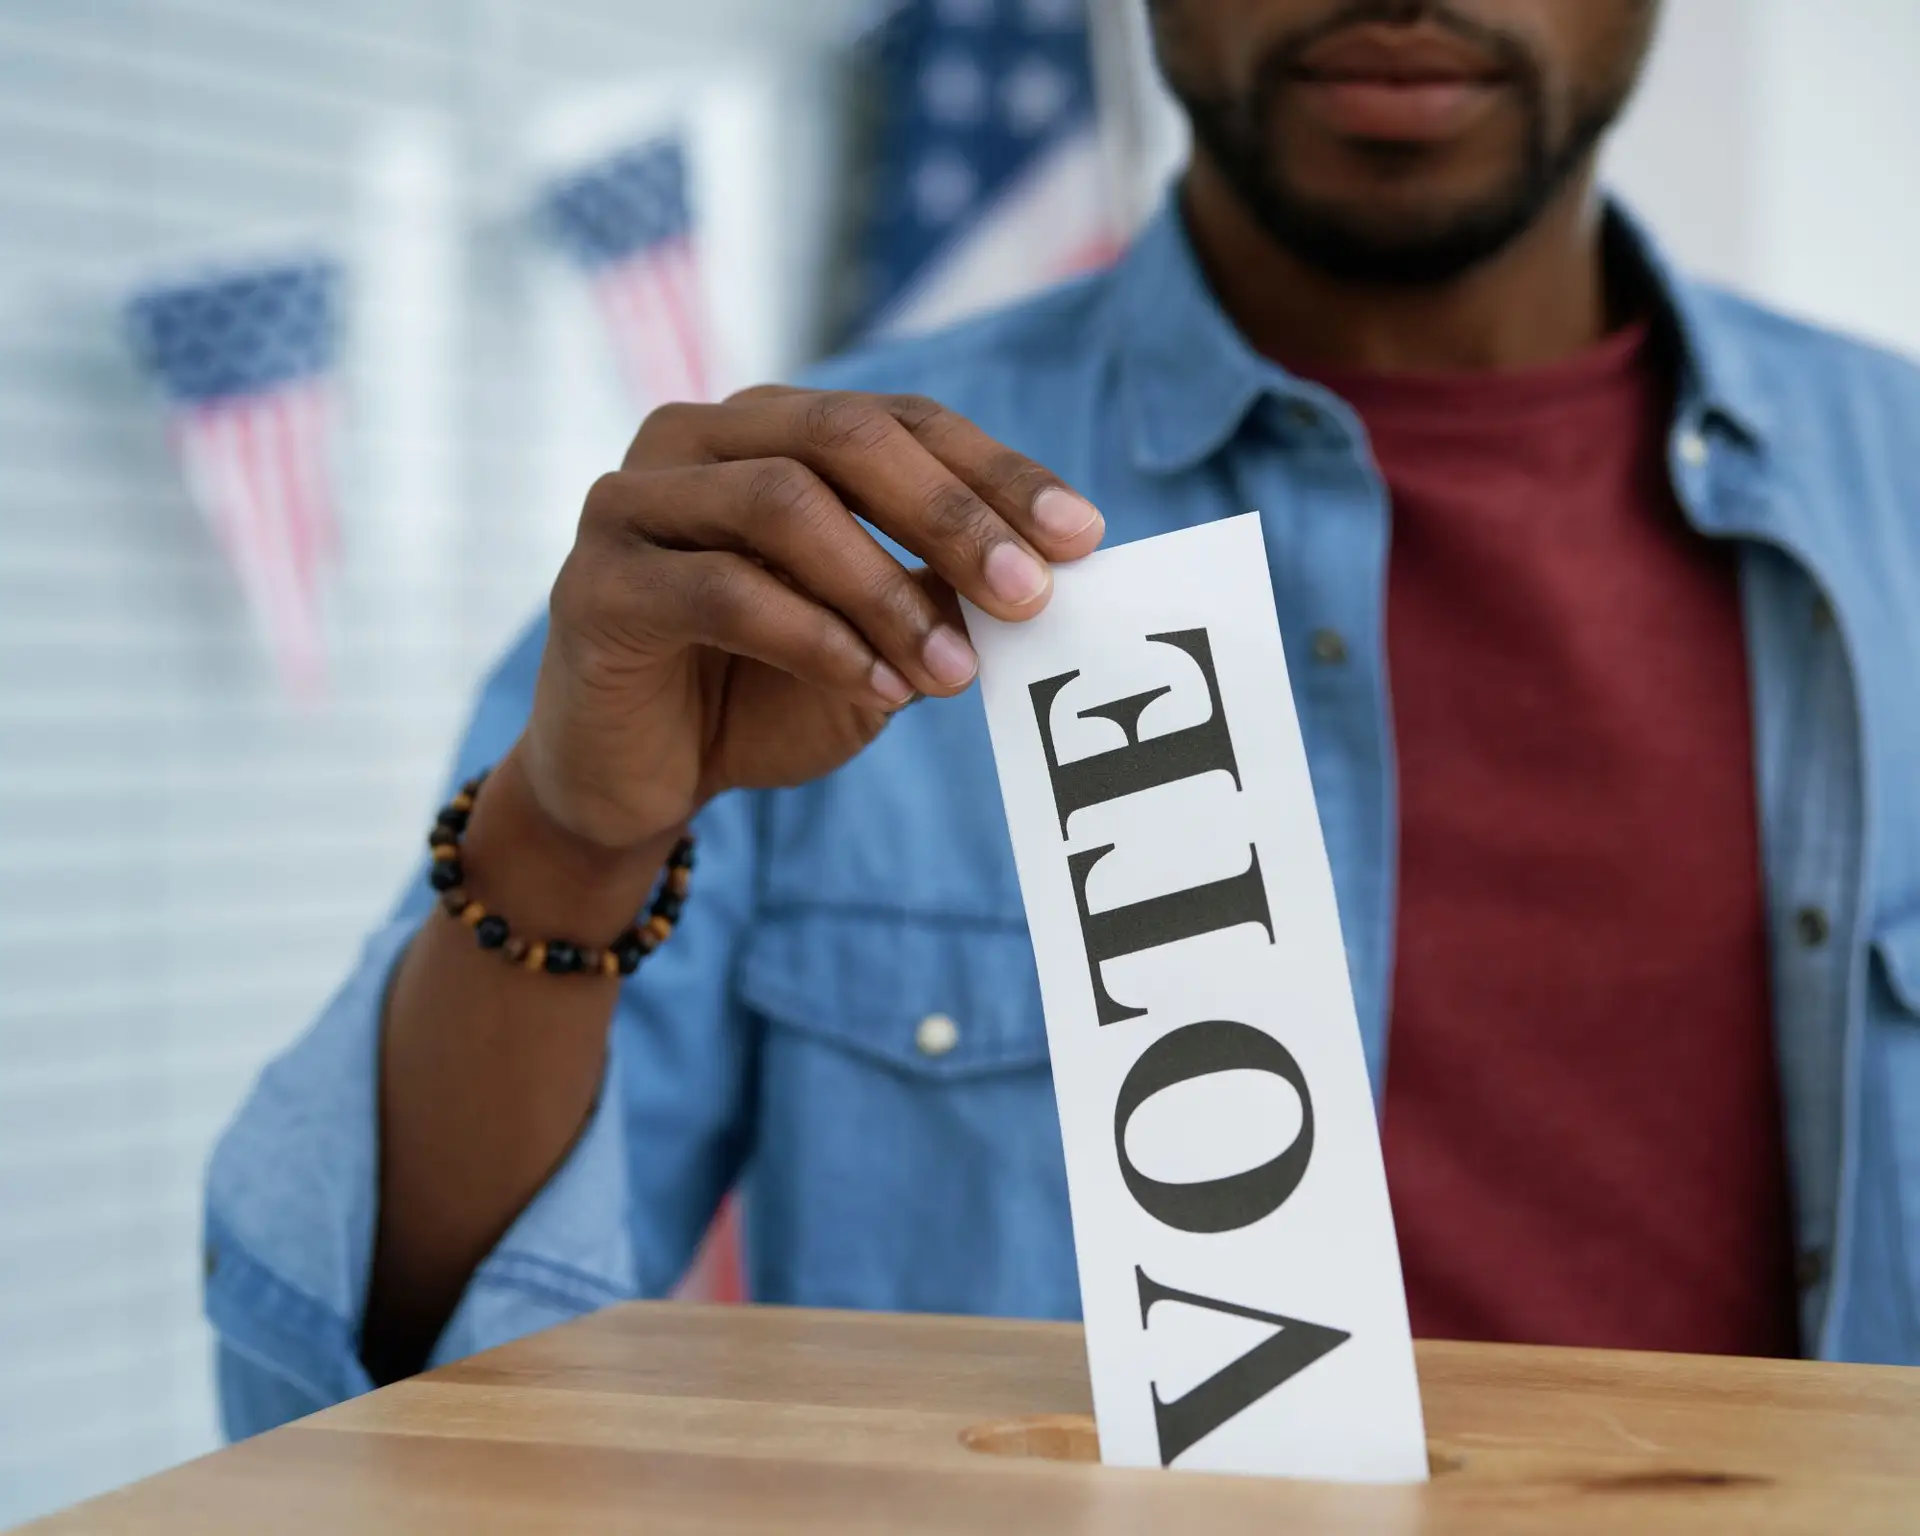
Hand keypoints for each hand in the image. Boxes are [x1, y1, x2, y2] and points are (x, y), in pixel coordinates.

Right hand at [519, 386, 1104, 851]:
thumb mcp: (873, 643)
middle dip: (952, 515)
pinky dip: (815, 640)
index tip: (1083, 536)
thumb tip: (1039, 574)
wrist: (635, 782)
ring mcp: (635, 502)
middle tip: (1029, 594)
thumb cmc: (759, 695)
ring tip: (950, 674)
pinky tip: (876, 689)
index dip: (997, 473)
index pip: (902, 421)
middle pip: (845, 438)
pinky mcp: (598, 584)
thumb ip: (933, 597)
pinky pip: (723, 591)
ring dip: (884, 590)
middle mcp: (697, 441)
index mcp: (770, 430)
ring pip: (783, 504)